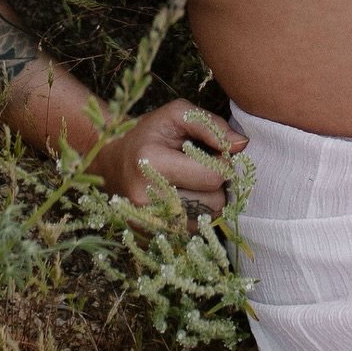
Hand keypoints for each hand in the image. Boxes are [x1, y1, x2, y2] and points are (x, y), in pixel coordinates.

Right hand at [85, 98, 247, 232]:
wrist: (110, 159)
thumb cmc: (148, 133)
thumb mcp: (176, 114)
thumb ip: (211, 125)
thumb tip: (241, 144)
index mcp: (152, 163)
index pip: (212, 177)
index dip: (223, 163)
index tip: (216, 154)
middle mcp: (146, 198)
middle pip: (214, 203)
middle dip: (216, 185)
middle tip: (203, 169)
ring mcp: (146, 222)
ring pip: (207, 220)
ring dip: (208, 201)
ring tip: (192, 183)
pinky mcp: (149, 236)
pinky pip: (193, 232)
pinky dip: (195, 216)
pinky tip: (183, 198)